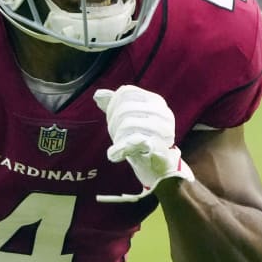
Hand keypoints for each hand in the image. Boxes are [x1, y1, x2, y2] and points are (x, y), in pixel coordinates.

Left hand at [93, 85, 193, 202]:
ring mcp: (163, 130)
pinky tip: (113, 154)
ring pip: (128, 124)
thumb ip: (115, 106)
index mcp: (156, 102)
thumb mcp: (128, 120)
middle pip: (125, 108)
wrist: (158, 168)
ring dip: (118, 137)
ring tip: (120, 147)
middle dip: (114, 123)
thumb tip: (98, 94)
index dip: (113, 105)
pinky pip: (135, 142)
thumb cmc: (142, 140)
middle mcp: (163, 113)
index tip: (112, 119)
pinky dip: (121, 148)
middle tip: (116, 136)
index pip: (126, 92)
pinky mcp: (159, 148)